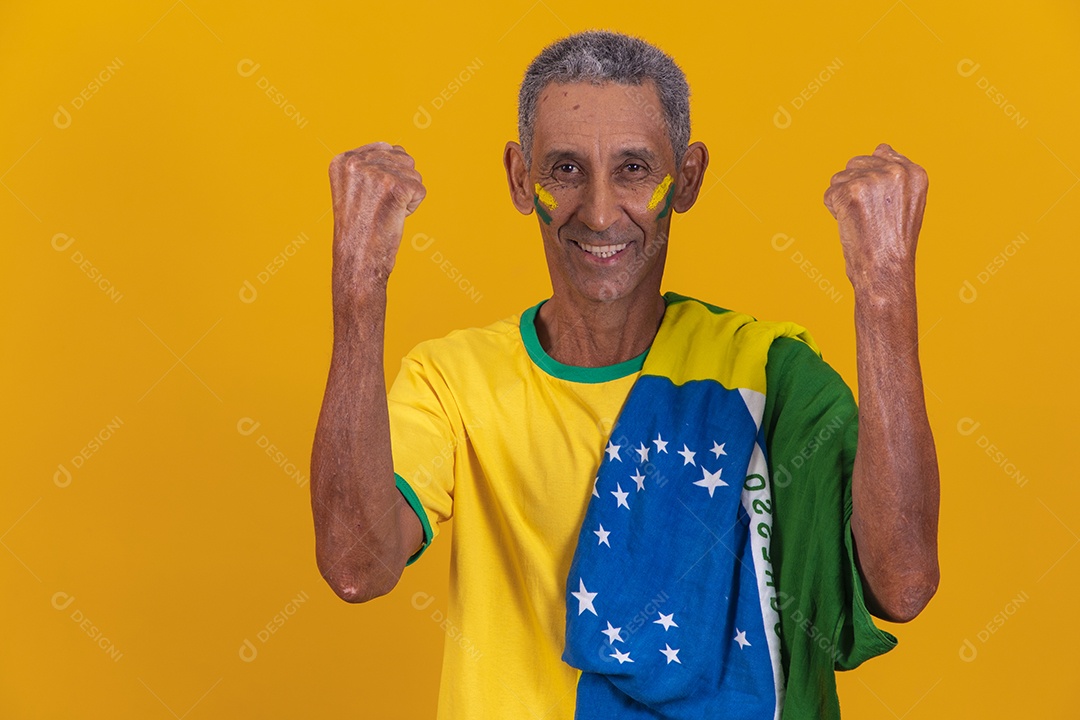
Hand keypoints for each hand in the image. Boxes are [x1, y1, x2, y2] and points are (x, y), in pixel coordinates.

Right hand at [329, 142, 425, 287]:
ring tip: (384, 213)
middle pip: (403, 159)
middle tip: (378, 208)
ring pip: (414, 175)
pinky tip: (393, 218)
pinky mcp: (397, 187)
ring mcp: (377, 173)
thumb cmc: (359, 228)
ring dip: (406, 196)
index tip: (370, 197)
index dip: (387, 176)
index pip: (386, 148)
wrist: (357, 258)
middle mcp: (357, 162)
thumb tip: (398, 149)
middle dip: (398, 185)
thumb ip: (371, 165)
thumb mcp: (354, 188)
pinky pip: (420, 191)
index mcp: (343, 160)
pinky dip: (413, 208)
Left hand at [823, 144, 927, 292]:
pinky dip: (833, 211)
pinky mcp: (852, 192)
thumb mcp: (906, 202)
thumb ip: (896, 172)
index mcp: (915, 173)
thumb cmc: (893, 242)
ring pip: (839, 178)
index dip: (873, 182)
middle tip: (869, 216)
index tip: (881, 205)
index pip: (881, 154)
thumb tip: (881, 146)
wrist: (886, 270)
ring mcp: (873, 180)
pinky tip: (851, 225)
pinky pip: (829, 194)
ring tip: (861, 221)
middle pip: (856, 163)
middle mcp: (896, 171)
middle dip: (854, 188)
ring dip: (843, 200)